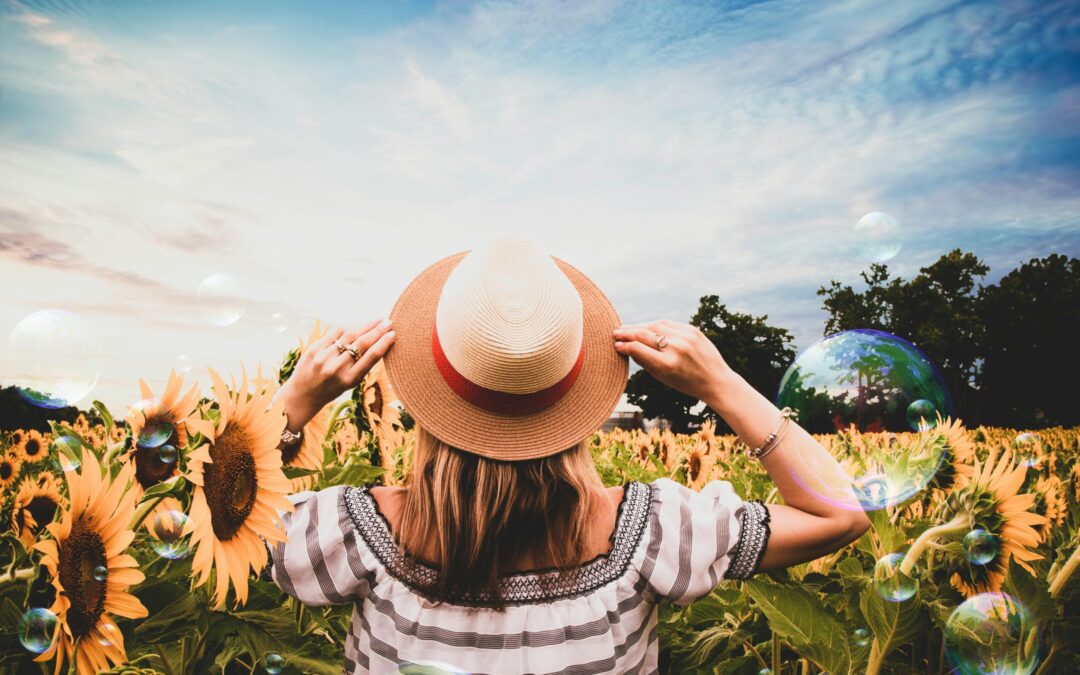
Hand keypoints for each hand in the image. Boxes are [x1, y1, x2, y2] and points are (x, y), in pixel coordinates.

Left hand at [279, 318, 395, 427]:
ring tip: (376, 321)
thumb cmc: (332, 388)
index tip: (393, 334)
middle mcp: (336, 368)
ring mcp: (324, 357)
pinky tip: (358, 325)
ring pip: (349, 335)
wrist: (303, 394)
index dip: (383, 343)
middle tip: (388, 322)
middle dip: (377, 330)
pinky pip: (335, 333)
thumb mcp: (351, 383)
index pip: (371, 357)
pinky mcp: (314, 349)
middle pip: (362, 343)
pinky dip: (348, 327)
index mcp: (349, 379)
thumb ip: (363, 365)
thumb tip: (379, 341)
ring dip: (365, 325)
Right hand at [612, 319, 733, 403]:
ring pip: (655, 325)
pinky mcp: (692, 329)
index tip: (616, 345)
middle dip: (627, 333)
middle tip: (615, 333)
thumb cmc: (687, 383)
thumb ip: (644, 362)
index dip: (624, 345)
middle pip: (644, 334)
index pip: (638, 349)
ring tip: (627, 329)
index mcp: (668, 364)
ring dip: (639, 326)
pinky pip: (668, 324)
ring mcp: (686, 336)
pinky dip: (654, 325)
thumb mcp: (663, 378)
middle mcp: (676, 348)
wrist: (716, 380)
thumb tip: (626, 347)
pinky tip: (645, 327)